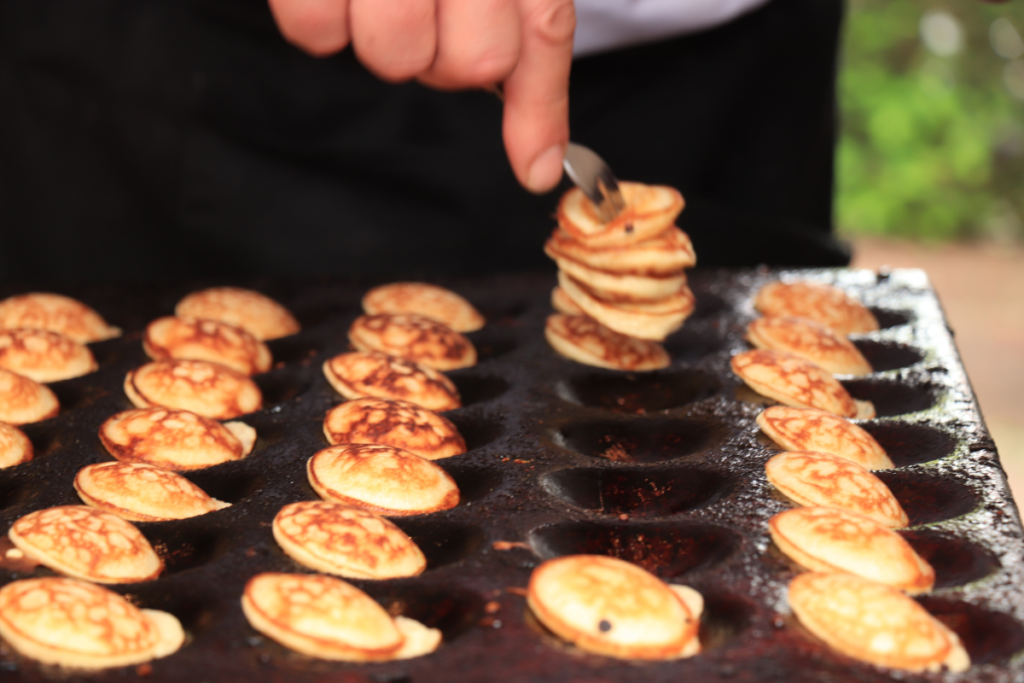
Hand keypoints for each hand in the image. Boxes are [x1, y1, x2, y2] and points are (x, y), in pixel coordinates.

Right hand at [268, 0, 574, 192]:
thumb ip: (525, 52)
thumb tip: (540, 166)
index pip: (543, 32)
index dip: (540, 111)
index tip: (537, 169)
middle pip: (471, 60)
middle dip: (441, 55)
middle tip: (418, 10)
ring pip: (395, 53)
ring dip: (378, 36)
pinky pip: (316, 31)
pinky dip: (316, 20)